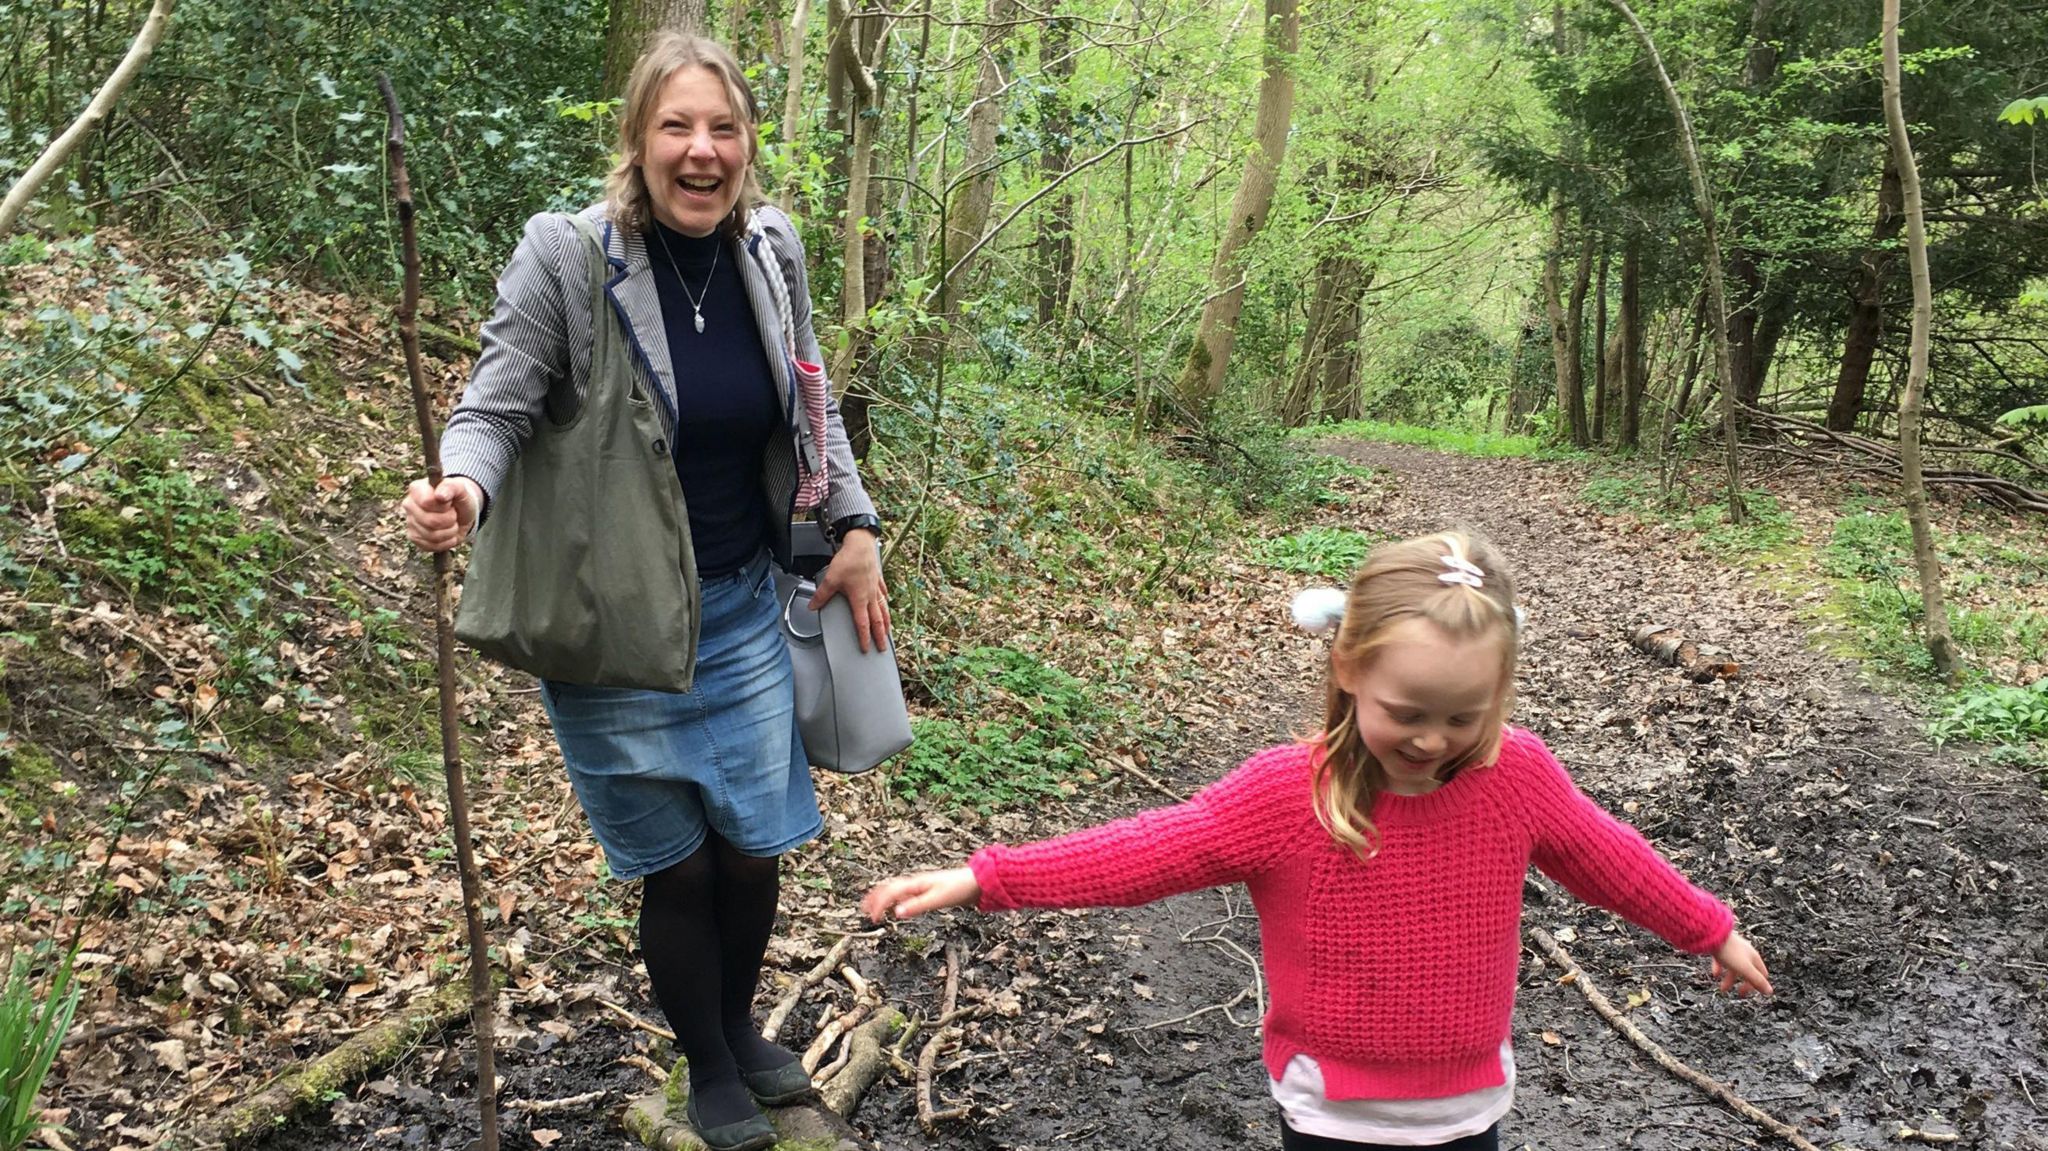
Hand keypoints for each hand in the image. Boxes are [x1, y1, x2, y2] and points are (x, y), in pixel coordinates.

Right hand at [402, 476, 481, 551]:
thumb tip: (439, 495)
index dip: (443, 506)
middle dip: (449, 520)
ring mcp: (410, 523)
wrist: (461, 515)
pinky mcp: (414, 538)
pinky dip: (446, 542)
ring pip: (432, 535)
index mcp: (417, 489)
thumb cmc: (458, 500)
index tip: (449, 503)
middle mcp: (409, 505)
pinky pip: (432, 546)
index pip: (427, 502)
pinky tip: (448, 533)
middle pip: (430, 521)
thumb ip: (451, 487)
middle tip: (453, 514)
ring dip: (449, 531)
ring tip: (451, 523)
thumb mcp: (460, 489)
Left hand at [809, 528, 890, 651]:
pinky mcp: (878, 579)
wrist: (861, 543)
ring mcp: (876, 588)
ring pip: (883, 609)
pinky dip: (885, 600)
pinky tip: (886, 602)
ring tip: (888, 631)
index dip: (864, 638)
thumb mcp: (831, 579)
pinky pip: (883, 593)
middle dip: (880, 636)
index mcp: (859, 599)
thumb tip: (813, 606)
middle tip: (882, 647)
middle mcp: (870, 596)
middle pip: (877, 620)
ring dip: (886, 622)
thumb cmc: (849, 559)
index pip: (863, 624)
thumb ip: (822, 595)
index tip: (866, 648)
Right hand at [861, 867, 979, 921]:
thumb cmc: (958, 889)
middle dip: (875, 898)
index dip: (879, 905)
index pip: (890, 893)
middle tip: (864, 910)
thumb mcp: (938, 900)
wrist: (976, 881)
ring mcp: (920, 885)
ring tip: (873, 906)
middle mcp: (915, 882)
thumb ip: (917, 906)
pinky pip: (904, 891)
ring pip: (895, 888)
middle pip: (888, 887)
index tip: (872, 918)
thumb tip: (897, 913)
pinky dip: (894, 897)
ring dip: (882, 896)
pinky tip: (896, 905)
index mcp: (915, 883)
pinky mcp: (926, 889)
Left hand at [1710, 930, 1772, 996]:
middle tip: (1737, 993)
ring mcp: (1733, 949)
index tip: (1748, 993)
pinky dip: (1720, 968)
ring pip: (1734, 967)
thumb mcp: (1744, 969)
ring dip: (1729, 979)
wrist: (1712, 934)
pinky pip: (1723, 960)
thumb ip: (1756, 980)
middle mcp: (1746, 953)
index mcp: (1754, 957)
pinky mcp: (1722, 947)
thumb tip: (1770, 992)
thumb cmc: (1729, 951)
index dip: (1757, 985)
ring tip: (1722, 988)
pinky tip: (1715, 974)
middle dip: (1743, 984)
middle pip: (1748, 972)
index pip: (1762, 974)